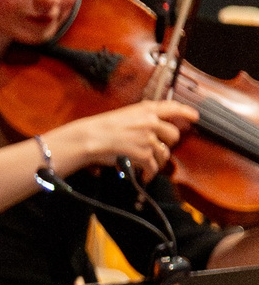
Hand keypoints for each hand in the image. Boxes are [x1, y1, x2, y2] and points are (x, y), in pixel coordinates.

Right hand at [47, 102, 197, 174]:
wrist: (90, 138)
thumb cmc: (100, 128)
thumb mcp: (124, 115)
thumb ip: (140, 117)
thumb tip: (151, 122)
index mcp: (146, 110)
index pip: (173, 108)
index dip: (186, 112)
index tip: (195, 117)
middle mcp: (151, 122)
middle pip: (173, 135)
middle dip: (167, 145)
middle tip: (158, 150)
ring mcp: (148, 138)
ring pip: (164, 153)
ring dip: (158, 162)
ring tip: (149, 167)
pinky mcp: (143, 154)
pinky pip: (153, 167)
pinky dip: (149, 174)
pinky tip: (144, 176)